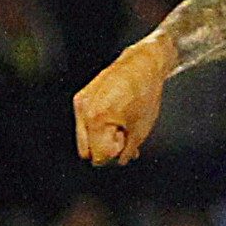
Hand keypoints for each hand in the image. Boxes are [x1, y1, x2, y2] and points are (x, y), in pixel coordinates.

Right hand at [72, 37, 175, 165]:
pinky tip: (116, 120)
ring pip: (84, 137)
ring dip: (101, 138)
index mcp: (96, 119)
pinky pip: (85, 122)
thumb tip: (120, 160)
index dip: (113, 156)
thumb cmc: (144, 92)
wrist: (142, 65)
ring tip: (122, 126)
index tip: (125, 147)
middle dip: (104, 149)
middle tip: (123, 137)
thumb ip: (128, 150)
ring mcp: (81, 102)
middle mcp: (83, 110)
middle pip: (86, 149)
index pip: (97, 156)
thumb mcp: (141, 129)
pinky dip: (98, 126)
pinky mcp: (82, 97)